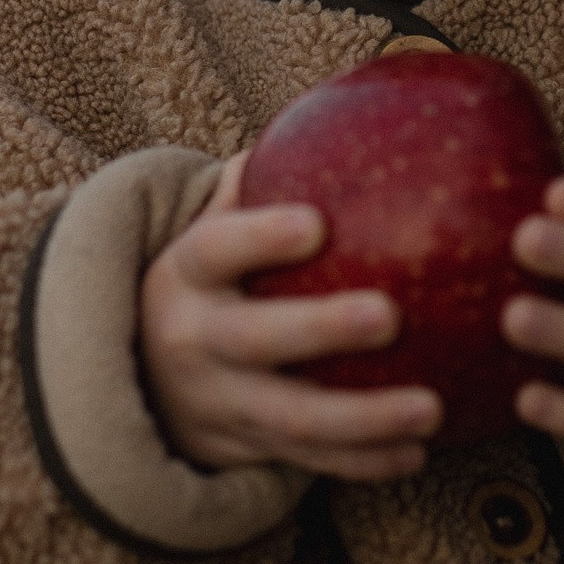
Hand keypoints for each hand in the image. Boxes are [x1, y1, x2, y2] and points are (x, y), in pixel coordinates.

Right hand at [139, 155, 441, 483]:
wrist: (133, 374)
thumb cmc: (209, 278)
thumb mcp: (211, 227)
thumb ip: (262, 177)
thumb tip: (346, 100)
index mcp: (187, 273)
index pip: (216, 248)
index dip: (261, 236)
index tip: (317, 223)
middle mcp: (194, 339)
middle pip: (254, 339)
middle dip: (321, 329)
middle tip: (390, 315)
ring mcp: (217, 403)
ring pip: (291, 419)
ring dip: (363, 419)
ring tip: (431, 409)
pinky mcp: (242, 450)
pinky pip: (307, 463)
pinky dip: (361, 464)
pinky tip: (418, 454)